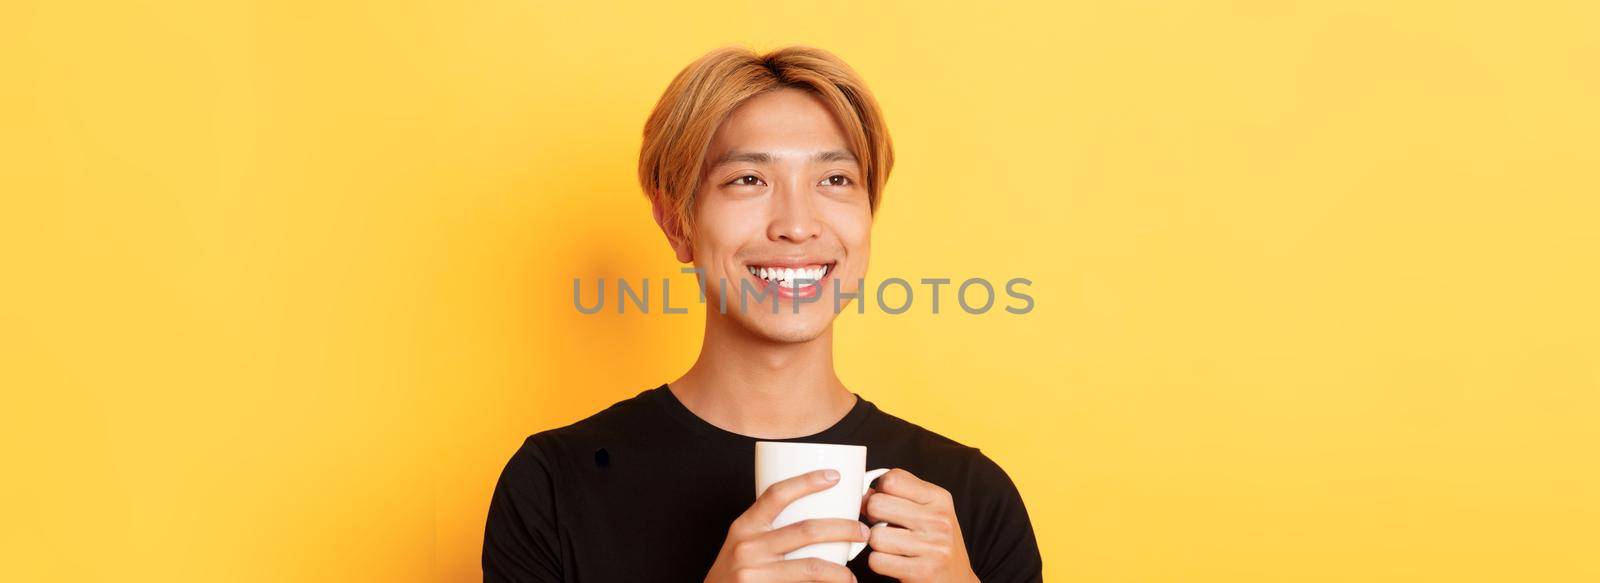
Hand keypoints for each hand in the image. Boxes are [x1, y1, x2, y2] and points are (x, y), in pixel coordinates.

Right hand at [704, 468, 868, 582]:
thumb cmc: (734, 573)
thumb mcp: (742, 544)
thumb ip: (769, 531)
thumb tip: (817, 517)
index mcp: (744, 526)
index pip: (776, 494)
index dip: (807, 481)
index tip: (835, 476)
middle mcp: (748, 547)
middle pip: (806, 529)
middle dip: (843, 528)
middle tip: (863, 532)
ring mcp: (755, 572)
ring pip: (811, 567)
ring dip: (840, 571)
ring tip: (852, 576)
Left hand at [860, 468, 979, 582]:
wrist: (958, 580)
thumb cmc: (937, 543)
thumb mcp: (929, 511)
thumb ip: (898, 497)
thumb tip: (863, 495)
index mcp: (939, 498)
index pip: (892, 479)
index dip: (880, 491)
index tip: (886, 504)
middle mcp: (939, 520)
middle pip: (877, 504)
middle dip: (873, 517)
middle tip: (884, 526)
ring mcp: (933, 546)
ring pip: (874, 536)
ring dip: (877, 544)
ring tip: (893, 547)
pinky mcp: (923, 571)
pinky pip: (877, 560)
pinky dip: (880, 563)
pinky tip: (894, 562)